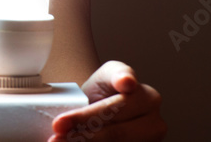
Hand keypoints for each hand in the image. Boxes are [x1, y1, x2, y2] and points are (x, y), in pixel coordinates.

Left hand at [49, 60, 165, 140]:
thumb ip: (116, 75)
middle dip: (80, 136)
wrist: (104, 107)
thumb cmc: (106, 91)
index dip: (85, 118)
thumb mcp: (107, 75)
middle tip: (55, 136)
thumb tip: (127, 82)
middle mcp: (155, 122)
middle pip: (114, 133)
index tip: (59, 123)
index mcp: (147, 97)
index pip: (113, 109)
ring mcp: (151, 140)